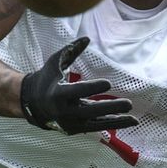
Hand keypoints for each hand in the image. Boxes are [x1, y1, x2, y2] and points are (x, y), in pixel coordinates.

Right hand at [19, 37, 136, 134]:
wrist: (32, 103)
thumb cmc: (46, 78)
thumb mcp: (55, 62)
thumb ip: (71, 50)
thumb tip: (87, 38)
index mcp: (58, 93)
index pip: (78, 91)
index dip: (92, 88)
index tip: (108, 84)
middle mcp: (64, 111)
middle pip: (91, 111)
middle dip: (111, 108)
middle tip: (129, 103)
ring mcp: (70, 122)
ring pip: (96, 124)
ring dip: (116, 122)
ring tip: (134, 119)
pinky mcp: (74, 129)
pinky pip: (95, 127)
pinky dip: (111, 125)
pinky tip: (126, 121)